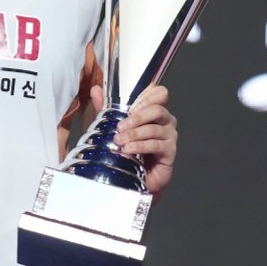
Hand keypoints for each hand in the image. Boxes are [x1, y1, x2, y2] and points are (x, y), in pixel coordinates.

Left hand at [90, 83, 176, 198]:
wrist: (132, 176)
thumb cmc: (126, 149)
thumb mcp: (112, 125)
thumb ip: (105, 107)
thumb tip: (96, 89)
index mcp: (154, 110)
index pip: (159, 94)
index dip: (147, 96)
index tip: (129, 107)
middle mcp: (166, 120)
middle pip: (157, 109)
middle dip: (136, 117)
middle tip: (120, 127)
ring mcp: (170, 135)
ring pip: (154, 128)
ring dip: (134, 134)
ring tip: (119, 140)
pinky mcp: (170, 151)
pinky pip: (156, 145)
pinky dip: (140, 146)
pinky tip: (128, 149)